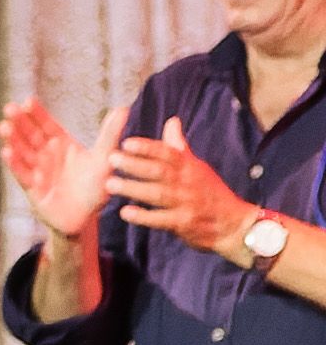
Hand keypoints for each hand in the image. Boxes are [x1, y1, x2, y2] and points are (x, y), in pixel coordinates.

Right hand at [1, 99, 125, 242]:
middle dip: (19, 122)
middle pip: (30, 135)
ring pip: (22, 151)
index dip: (37, 114)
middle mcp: (47, 155)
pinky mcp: (32, 188)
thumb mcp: (104, 158)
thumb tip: (123, 107)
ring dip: (12, 139)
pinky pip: (22, 173)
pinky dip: (14, 163)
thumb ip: (110, 134)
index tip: (27, 101)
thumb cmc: (96, 187)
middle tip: (10, 109)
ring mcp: (37, 170)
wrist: (85, 217)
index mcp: (62, 145)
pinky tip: (7, 152)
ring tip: (5, 127)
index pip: (47, 125)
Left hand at [107, 129, 255, 258]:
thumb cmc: (209, 192)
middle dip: (134, 164)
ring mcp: (186, 203)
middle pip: (159, 171)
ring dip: (133, 189)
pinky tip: (125, 212)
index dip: (147, 147)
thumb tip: (171, 120)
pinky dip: (143, 216)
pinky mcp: (184, 223)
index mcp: (189, 167)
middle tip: (110, 158)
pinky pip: (161, 220)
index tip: (126, 142)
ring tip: (110, 184)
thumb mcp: (197, 167)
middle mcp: (187, 182)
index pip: (167, 153)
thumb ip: (178, 146)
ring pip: (157, 194)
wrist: (234, 223)